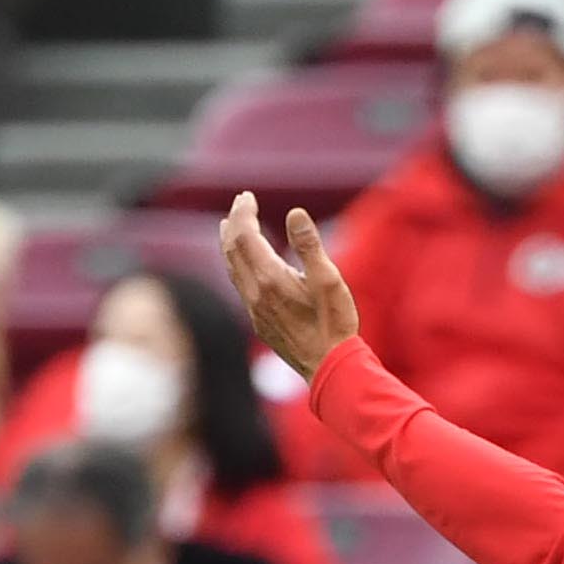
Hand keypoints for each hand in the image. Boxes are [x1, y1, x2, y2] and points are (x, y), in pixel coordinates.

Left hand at [221, 194, 359, 382]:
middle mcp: (255, 293)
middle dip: (235, 222)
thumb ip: (309, 245)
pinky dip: (235, 262)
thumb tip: (294, 213)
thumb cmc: (334, 323)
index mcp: (270, 278)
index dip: (244, 213)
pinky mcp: (259, 320)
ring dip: (229, 242)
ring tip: (230, 225)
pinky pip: (238, 283)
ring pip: (232, 267)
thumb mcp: (329, 280)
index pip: (245, 236)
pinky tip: (243, 262)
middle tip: (242, 202)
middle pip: (232, 249)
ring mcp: (254, 309)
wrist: (328, 367)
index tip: (248, 196)